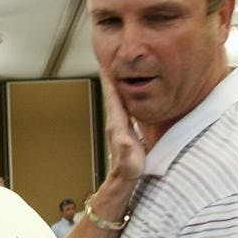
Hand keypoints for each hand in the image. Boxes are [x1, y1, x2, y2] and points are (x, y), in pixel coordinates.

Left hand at [100, 69, 144, 183]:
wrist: (122, 182)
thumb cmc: (128, 172)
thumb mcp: (130, 162)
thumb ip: (125, 151)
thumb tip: (123, 139)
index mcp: (117, 125)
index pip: (112, 97)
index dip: (110, 79)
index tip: (106, 61)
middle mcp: (115, 123)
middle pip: (112, 93)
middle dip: (110, 75)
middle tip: (109, 55)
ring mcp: (118, 126)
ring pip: (116, 99)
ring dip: (116, 83)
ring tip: (117, 67)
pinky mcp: (123, 130)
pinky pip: (123, 107)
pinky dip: (123, 95)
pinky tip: (127, 92)